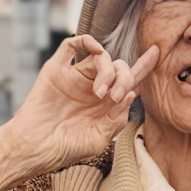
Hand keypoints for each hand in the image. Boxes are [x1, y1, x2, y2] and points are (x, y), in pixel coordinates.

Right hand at [0, 34, 158, 190]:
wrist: (34, 148)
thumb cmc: (64, 149)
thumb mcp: (99, 139)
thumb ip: (116, 118)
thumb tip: (132, 92)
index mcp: (104, 104)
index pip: (129, 81)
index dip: (143, 67)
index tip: (157, 53)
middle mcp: (91, 87)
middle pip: (118, 67)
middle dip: (124, 78)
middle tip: (115, 97)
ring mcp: (74, 78)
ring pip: (100, 57)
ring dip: (108, 71)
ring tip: (102, 93)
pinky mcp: (56, 70)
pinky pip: (71, 46)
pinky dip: (86, 41)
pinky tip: (96, 50)